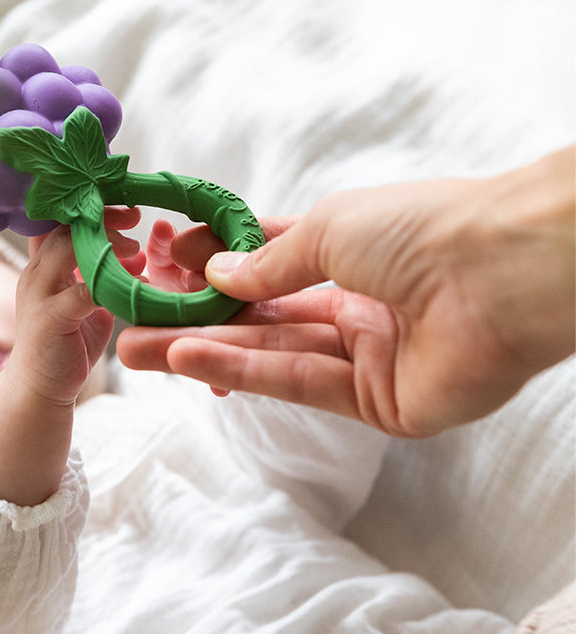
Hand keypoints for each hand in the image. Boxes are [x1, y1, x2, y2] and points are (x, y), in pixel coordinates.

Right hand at [0, 222, 114, 505]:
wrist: (39, 391)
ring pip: (64, 250)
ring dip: (103, 243)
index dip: (88, 205)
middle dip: (100, 215)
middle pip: (61, 226)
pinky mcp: (50, 321)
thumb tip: (135, 256)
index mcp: (41, 266)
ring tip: (135, 249)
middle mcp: (34, 274)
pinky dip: (107, 283)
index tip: (122, 203)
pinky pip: (78, 292)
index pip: (57, 219)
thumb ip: (103, 277)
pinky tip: (131, 280)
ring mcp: (38, 296)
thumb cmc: (65, 345)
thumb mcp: (85, 302)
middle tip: (135, 215)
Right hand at [118, 147, 574, 436]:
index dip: (211, 263)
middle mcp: (354, 304)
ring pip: (269, 354)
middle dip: (191, 318)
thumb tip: (213, 271)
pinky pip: (299, 384)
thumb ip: (267, 263)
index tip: (159, 263)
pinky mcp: (377, 403)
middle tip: (128, 321)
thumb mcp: (327, 230)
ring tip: (136, 351)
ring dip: (201, 351)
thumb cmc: (421, 229)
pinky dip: (242, 372)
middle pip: (258, 316)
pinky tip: (189, 361)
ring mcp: (364, 357)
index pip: (266, 260)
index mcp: (349, 252)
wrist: (504, 272)